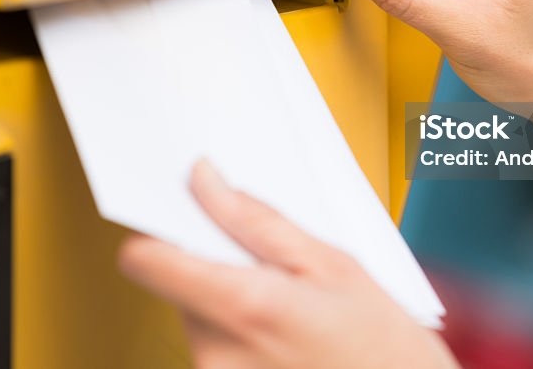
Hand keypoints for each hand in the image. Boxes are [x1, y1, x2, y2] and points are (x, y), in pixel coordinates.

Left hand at [118, 160, 458, 368]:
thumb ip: (258, 221)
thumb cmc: (385, 350)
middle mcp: (217, 354)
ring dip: (231, 302)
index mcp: (245, 308)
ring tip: (290, 308)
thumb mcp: (334, 266)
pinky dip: (240, 334)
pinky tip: (285, 337)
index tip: (179, 214)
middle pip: (177, 284)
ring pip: (197, 316)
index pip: (147, 260)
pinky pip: (213, 348)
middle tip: (272, 266)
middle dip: (216, 265)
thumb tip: (205, 181)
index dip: (156, 230)